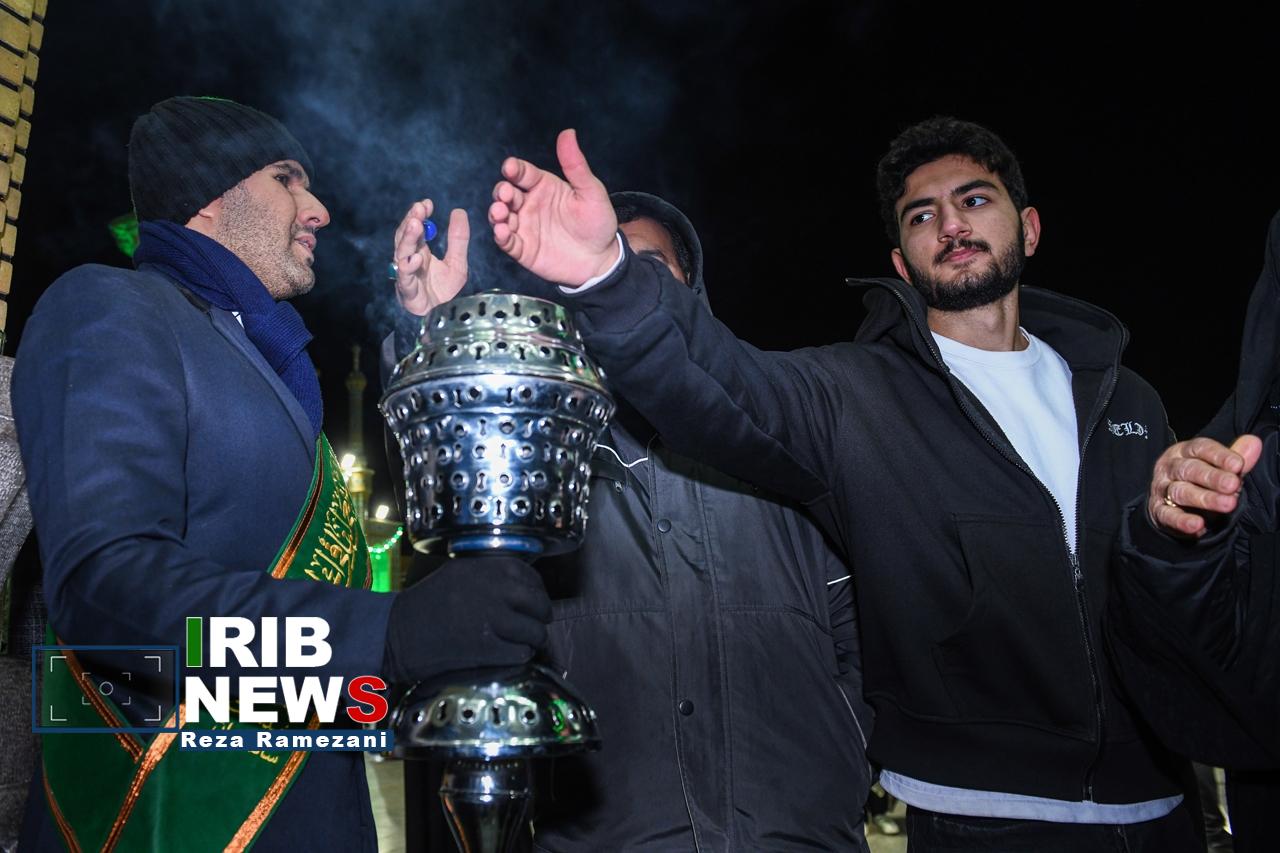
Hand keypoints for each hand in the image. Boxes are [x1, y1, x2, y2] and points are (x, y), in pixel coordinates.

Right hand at [382, 554, 550, 681]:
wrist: (396, 633)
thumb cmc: (425, 604)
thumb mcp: (457, 573)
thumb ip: (490, 574)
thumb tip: (524, 585)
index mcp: (484, 568)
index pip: (530, 577)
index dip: (538, 590)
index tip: (534, 600)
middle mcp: (492, 590)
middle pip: (539, 604)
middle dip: (542, 616)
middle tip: (536, 623)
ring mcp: (491, 620)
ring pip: (535, 631)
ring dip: (533, 640)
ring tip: (524, 642)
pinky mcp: (486, 649)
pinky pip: (521, 653)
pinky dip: (520, 656)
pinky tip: (509, 654)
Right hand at [392, 199, 469, 316]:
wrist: (443, 317)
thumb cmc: (445, 291)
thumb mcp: (457, 262)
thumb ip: (458, 239)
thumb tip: (459, 211)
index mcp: (420, 251)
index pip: (416, 228)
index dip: (419, 215)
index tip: (427, 203)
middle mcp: (410, 260)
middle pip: (404, 237)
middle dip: (411, 222)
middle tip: (418, 208)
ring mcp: (406, 275)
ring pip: (401, 253)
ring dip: (408, 238)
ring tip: (416, 224)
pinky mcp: (407, 291)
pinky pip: (404, 278)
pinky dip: (408, 267)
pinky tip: (416, 258)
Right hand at [488, 129, 618, 284]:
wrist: (602, 260)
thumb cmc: (597, 223)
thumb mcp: (591, 191)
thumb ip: (576, 165)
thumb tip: (568, 132)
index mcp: (543, 186)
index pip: (522, 173)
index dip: (514, 169)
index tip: (510, 168)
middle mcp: (530, 204)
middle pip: (506, 193)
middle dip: (502, 192)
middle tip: (506, 195)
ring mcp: (525, 226)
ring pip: (501, 216)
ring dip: (496, 213)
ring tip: (500, 213)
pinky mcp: (523, 249)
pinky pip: (507, 241)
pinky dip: (501, 236)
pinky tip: (502, 232)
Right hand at [1147, 435, 1263, 536]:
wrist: (1172, 504)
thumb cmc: (1200, 480)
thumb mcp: (1218, 466)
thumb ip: (1236, 457)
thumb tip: (1254, 442)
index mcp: (1184, 451)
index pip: (1200, 448)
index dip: (1219, 456)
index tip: (1238, 465)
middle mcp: (1170, 467)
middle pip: (1189, 469)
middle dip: (1212, 477)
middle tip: (1233, 484)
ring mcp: (1162, 489)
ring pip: (1180, 492)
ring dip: (1204, 498)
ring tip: (1227, 504)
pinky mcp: (1159, 511)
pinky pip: (1168, 515)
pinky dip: (1182, 521)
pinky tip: (1198, 525)